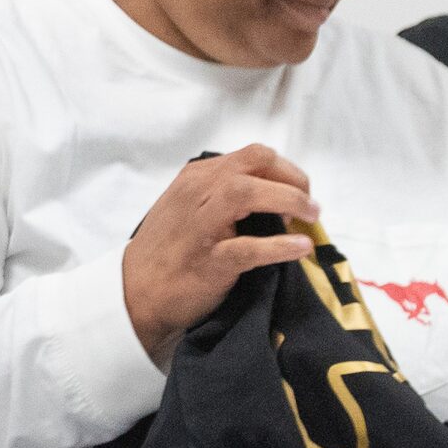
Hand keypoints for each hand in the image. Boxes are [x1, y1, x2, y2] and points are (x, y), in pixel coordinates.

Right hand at [120, 145, 320, 362]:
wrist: (136, 291)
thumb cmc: (168, 250)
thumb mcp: (189, 206)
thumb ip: (223, 195)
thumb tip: (277, 199)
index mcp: (197, 177)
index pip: (253, 156)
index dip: (286, 170)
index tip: (300, 191)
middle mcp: (198, 191)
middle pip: (256, 164)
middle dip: (293, 180)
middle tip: (310, 205)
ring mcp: (202, 225)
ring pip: (248, 192)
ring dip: (289, 201)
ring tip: (311, 218)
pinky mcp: (209, 261)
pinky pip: (249, 247)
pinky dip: (280, 246)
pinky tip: (301, 247)